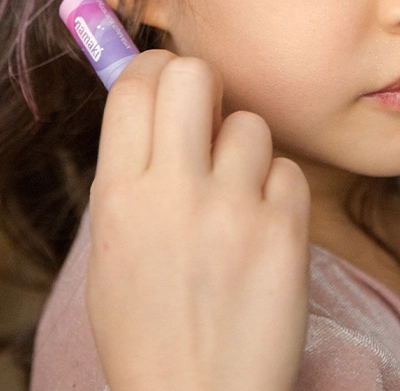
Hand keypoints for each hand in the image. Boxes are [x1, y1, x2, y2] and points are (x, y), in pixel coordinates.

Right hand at [86, 50, 310, 390]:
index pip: (133, 86)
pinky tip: (264, 229)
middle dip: (201, 85)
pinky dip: (278, 192)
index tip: (162, 79)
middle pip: (193, 74)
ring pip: (250, 122)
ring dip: (244, 149)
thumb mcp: (110, 252)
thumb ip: (129, 175)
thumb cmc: (148, 331)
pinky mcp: (284, 231)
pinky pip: (289, 170)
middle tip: (204, 116)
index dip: (150, 68)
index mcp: (118, 197)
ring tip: (236, 195)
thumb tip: (149, 99)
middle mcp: (173, 193)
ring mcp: (232, 211)